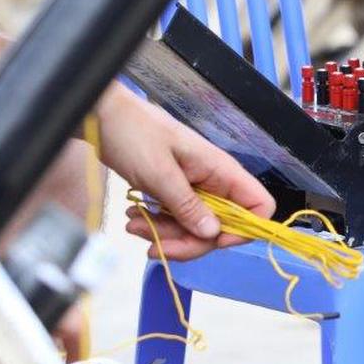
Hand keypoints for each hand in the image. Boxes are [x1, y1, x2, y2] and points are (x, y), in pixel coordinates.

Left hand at [96, 86, 274, 260]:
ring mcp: (193, 187)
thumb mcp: (160, 173)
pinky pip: (175, 219)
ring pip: (194, 227)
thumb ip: (188, 205)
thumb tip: (214, 234)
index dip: (243, 228)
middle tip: (156, 246)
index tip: (211, 241)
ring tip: (133, 226)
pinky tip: (134, 218)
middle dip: (189, 241)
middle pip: (221, 226)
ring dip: (165, 235)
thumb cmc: (135, 135)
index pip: (258, 205)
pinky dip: (155, 225)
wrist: (105, 117)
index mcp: (220, 170)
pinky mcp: (173, 192)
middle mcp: (213, 181)